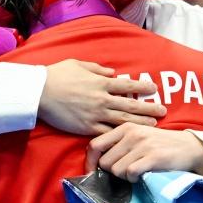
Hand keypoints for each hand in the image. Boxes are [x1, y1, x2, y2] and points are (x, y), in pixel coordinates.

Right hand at [38, 59, 166, 135]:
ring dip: (140, 123)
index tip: (154, 88)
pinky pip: (106, 133)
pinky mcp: (86, 128)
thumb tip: (113, 73)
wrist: (39, 92)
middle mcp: (102, 99)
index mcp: (101, 82)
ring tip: (153, 126)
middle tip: (163, 111)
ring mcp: (95, 115)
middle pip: (131, 105)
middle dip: (149, 108)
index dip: (143, 87)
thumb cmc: (57, 75)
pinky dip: (119, 136)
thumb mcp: (79, 64)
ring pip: (123, 121)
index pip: (128, 85)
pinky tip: (129, 138)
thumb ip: (98, 69)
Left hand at [85, 123, 202, 181]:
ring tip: (136, 170)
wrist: (188, 146)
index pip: (95, 144)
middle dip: (112, 171)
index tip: (93, 171)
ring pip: (116, 170)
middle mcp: (131, 134)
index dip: (90, 161)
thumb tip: (97, 159)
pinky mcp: (153, 157)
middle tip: (125, 169)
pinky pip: (131, 173)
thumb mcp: (137, 135)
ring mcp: (142, 145)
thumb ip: (118, 142)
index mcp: (124, 127)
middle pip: (105, 161)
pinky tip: (142, 174)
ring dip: (124, 176)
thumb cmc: (159, 143)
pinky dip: (134, 179)